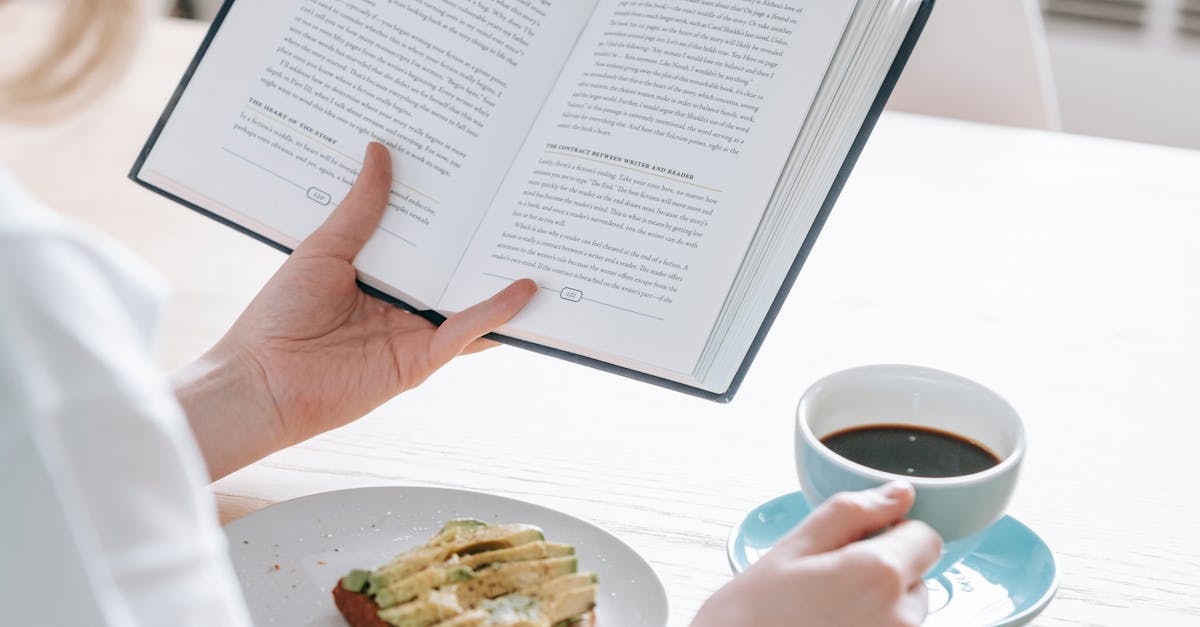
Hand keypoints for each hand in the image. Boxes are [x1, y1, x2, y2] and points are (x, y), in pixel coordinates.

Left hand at [174, 143, 536, 479]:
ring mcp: (414, 331)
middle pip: (452, 267)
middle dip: (485, 239)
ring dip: (501, 279)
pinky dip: (494, 312)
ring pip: (468, 300)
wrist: (261, 380)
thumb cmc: (279, 315)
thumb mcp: (325, 248)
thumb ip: (361, 207)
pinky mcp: (421, 360)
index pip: (424, 238)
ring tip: (539, 243)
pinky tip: (522, 290)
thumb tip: (379, 151)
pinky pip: (464, 333)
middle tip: (520, 200)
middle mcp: (400, 302)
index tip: (476, 174)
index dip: (449, 211)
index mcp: (377, 273)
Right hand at [691, 483, 942, 626]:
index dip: (891, 532)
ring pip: (905, 611)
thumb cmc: (752, 614)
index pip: (927, 537)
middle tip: (826, 583)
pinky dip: (868, 626)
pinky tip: (829, 626)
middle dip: (882, 571)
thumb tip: (900, 493)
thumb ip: (853, 513)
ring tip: (823, 612)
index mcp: (880, 575)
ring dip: (876, 605)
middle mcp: (901, 618)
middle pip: (915, 576)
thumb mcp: (794, 547)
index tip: (854, 545)